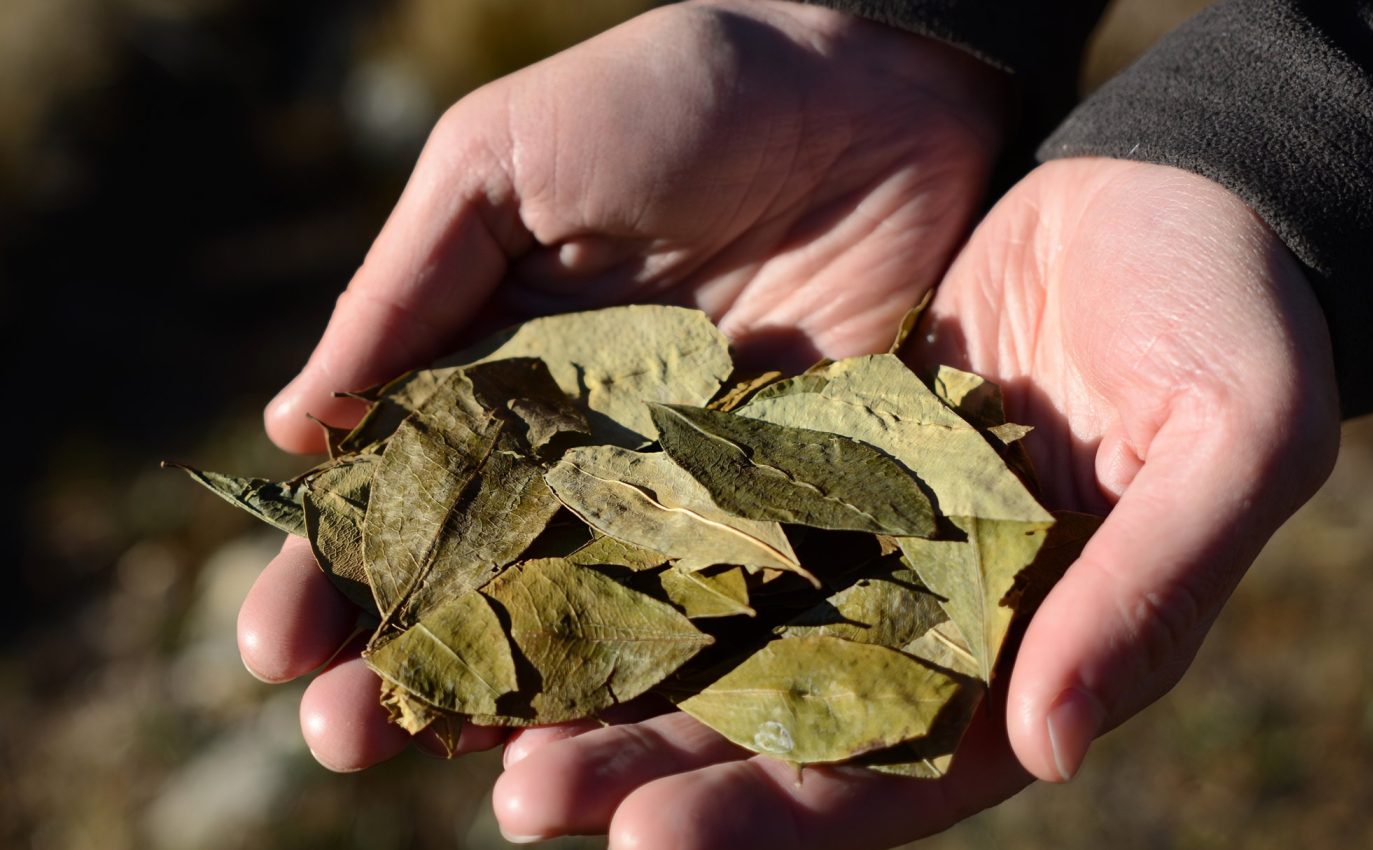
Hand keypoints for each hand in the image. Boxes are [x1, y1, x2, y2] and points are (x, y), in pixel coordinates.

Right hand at [237, 0, 1008, 769]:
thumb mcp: (509, 161)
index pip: (402, 495)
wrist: (871, 79)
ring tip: (478, 778)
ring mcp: (695, 491)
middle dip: (414, 662)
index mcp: (503, 377)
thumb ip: (411, 289)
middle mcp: (589, 455)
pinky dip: (693, 675)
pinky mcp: (802, 501)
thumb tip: (296, 427)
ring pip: (604, 621)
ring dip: (540, 703)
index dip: (335, 569)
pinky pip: (740, 603)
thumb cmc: (675, 94)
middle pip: (490, 582)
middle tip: (341, 739)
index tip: (274, 647)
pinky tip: (640, 747)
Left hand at [487, 159, 1340, 847]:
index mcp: (1021, 662)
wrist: (1179, 203)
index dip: (770, 821)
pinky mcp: (806, 455)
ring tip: (484, 708)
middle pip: (767, 728)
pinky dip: (620, 541)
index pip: (885, 779)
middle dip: (648, 768)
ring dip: (604, 674)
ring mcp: (854, 540)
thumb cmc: (1233, 322)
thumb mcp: (1233, 442)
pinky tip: (525, 558)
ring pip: (710, 628)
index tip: (651, 839)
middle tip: (526, 797)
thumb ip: (1149, 594)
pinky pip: (700, 508)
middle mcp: (919, 622)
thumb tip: (1048, 746)